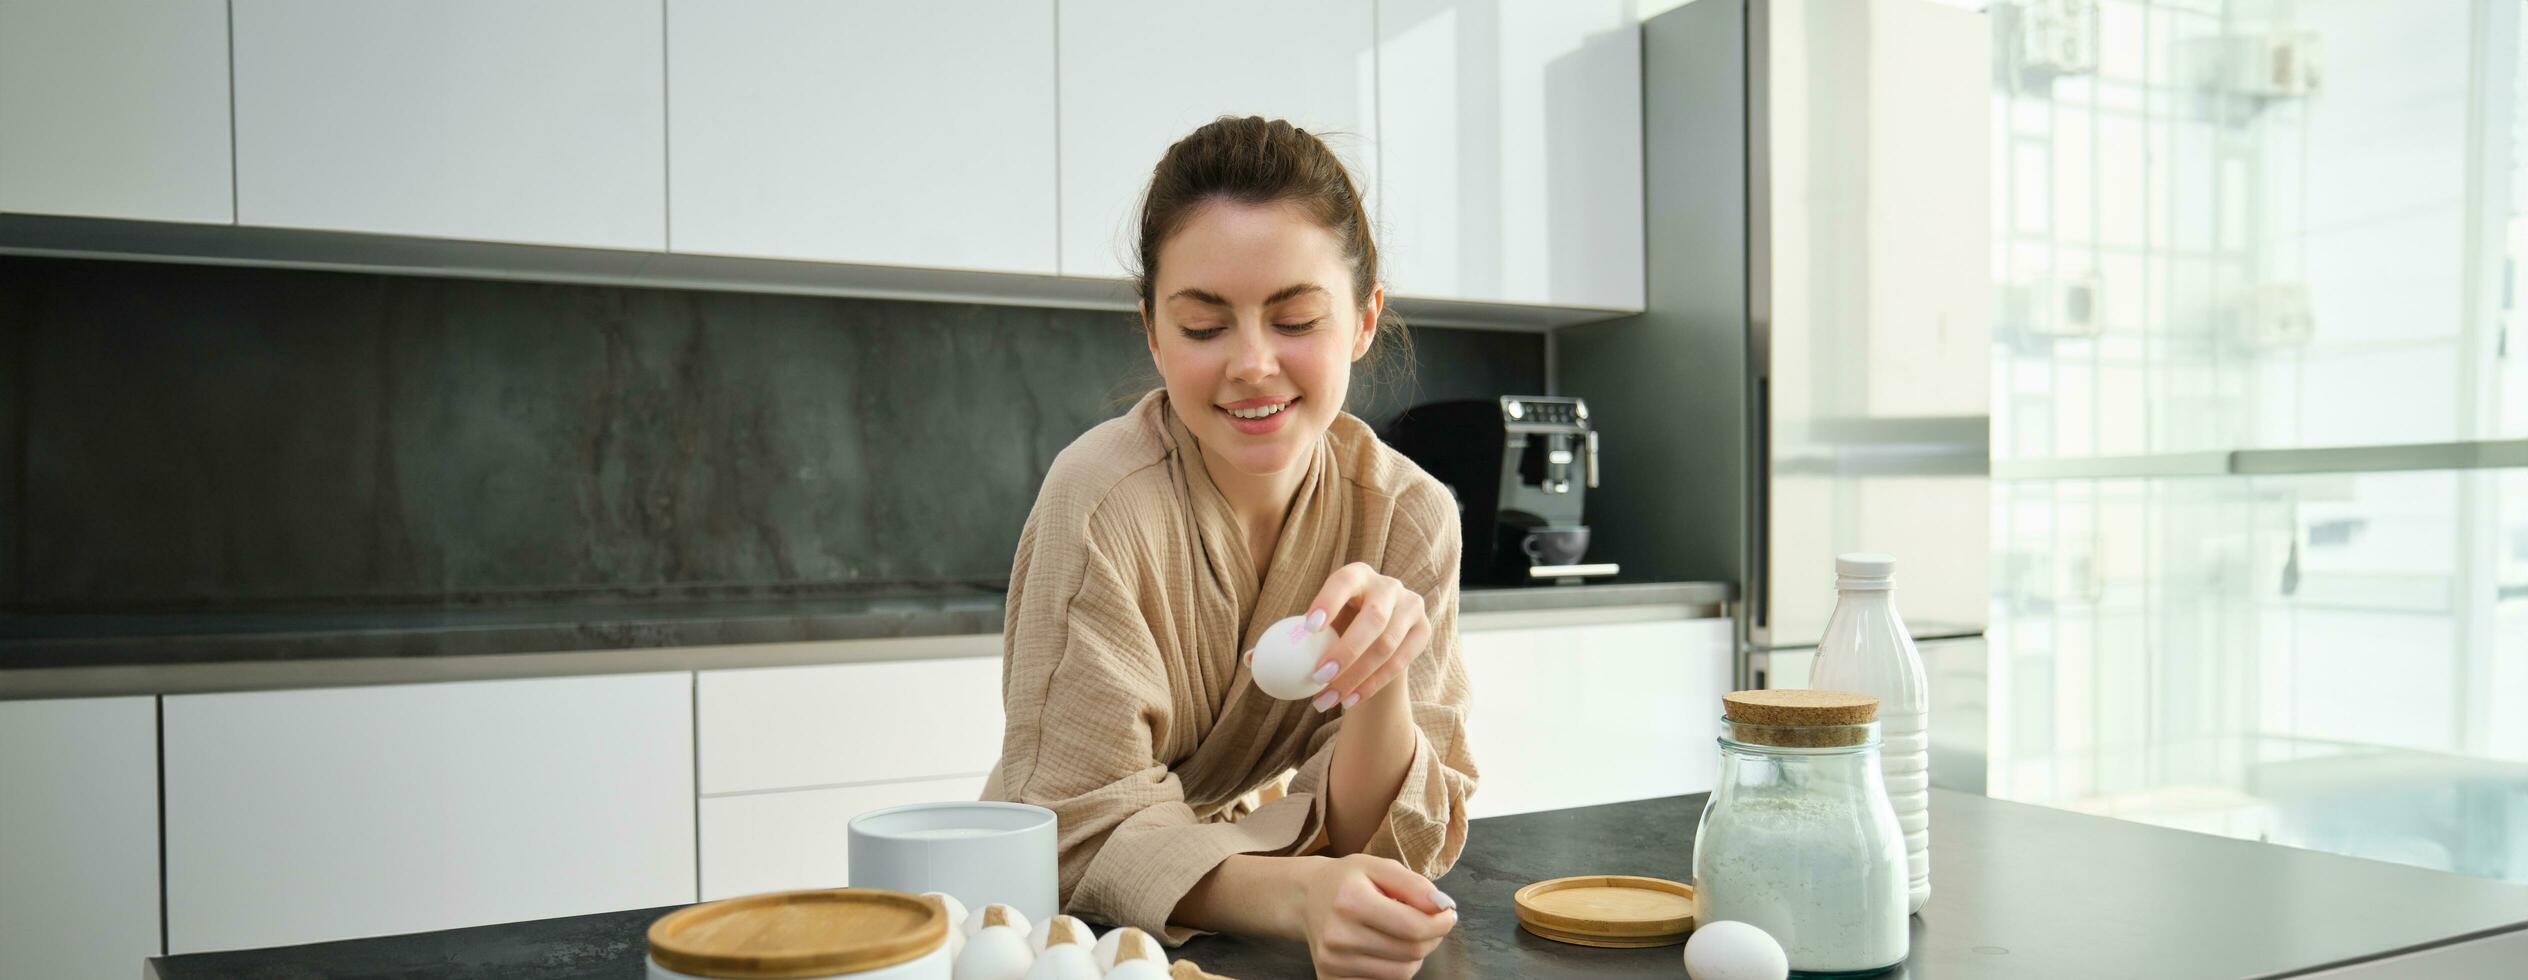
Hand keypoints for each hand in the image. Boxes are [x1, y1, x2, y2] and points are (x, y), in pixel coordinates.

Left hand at [1297, 562, 1430, 712]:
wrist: (1378, 636)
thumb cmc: (1337, 626)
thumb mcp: (1320, 625)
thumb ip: (1293, 637)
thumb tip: (1255, 659)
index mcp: (1357, 574)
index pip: (1344, 581)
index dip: (1328, 601)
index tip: (1308, 628)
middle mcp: (1388, 586)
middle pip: (1374, 617)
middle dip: (1345, 651)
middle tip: (1317, 676)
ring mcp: (1411, 606)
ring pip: (1387, 645)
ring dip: (1356, 677)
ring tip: (1326, 699)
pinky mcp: (1423, 630)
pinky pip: (1400, 662)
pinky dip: (1372, 685)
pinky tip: (1349, 701)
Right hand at [1299, 853, 1457, 979]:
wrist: (1307, 898)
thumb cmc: (1349, 881)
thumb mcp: (1380, 867)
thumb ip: (1415, 885)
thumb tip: (1443, 907)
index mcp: (1351, 901)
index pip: (1414, 927)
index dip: (1441, 923)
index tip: (1447, 913)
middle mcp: (1337, 936)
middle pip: (1411, 953)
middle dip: (1431, 938)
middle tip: (1428, 922)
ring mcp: (1332, 963)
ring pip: (1401, 974)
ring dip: (1414, 956)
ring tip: (1403, 934)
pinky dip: (1394, 969)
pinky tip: (1385, 949)